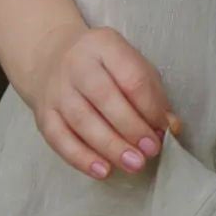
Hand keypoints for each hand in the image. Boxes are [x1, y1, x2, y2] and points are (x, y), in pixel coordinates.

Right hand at [22, 19, 183, 181]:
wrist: (51, 57)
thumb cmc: (102, 64)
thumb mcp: (129, 63)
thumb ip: (151, 91)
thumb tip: (171, 126)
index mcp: (105, 44)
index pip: (131, 76)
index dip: (149, 106)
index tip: (163, 129)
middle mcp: (78, 64)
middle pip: (105, 98)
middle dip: (131, 128)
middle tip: (150, 151)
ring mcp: (57, 89)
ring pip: (83, 121)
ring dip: (111, 147)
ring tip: (134, 164)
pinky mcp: (43, 113)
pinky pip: (60, 139)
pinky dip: (81, 158)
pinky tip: (102, 170)